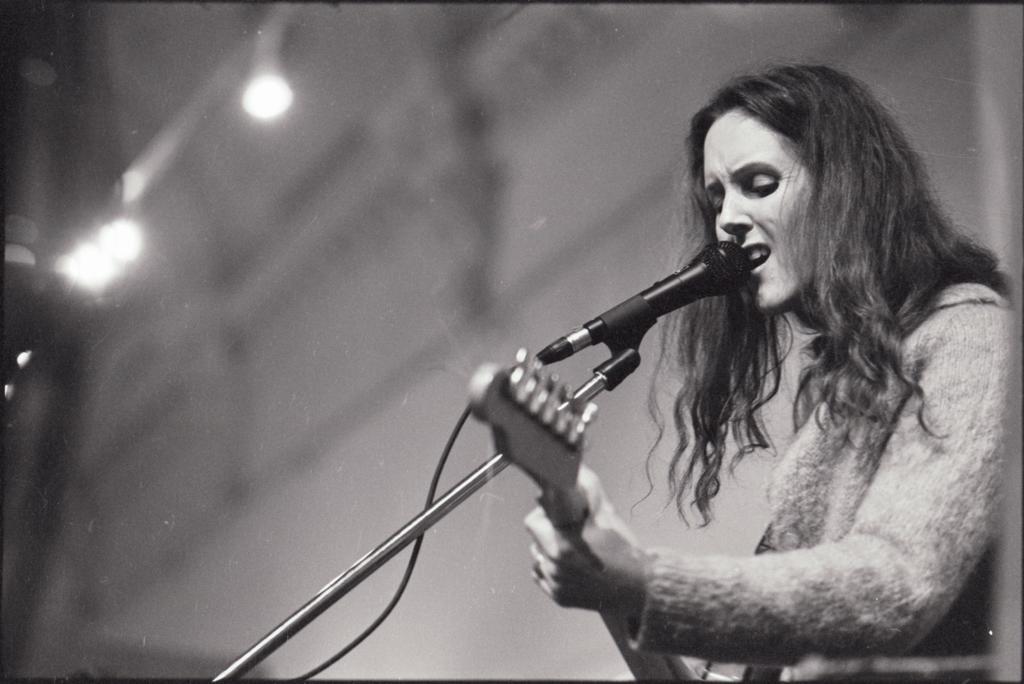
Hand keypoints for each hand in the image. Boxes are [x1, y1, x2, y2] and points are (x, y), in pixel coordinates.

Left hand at [524, 465, 647, 616]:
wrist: (640, 588)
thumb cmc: (625, 549)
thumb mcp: (607, 515)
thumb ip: (587, 492)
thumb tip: (574, 470)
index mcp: (563, 545)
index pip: (533, 521)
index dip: (545, 512)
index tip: (554, 511)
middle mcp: (555, 566)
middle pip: (534, 537)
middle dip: (548, 529)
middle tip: (570, 530)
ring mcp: (556, 584)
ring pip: (538, 556)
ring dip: (549, 549)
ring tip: (574, 550)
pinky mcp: (558, 597)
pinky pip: (543, 575)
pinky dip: (553, 568)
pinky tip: (573, 565)